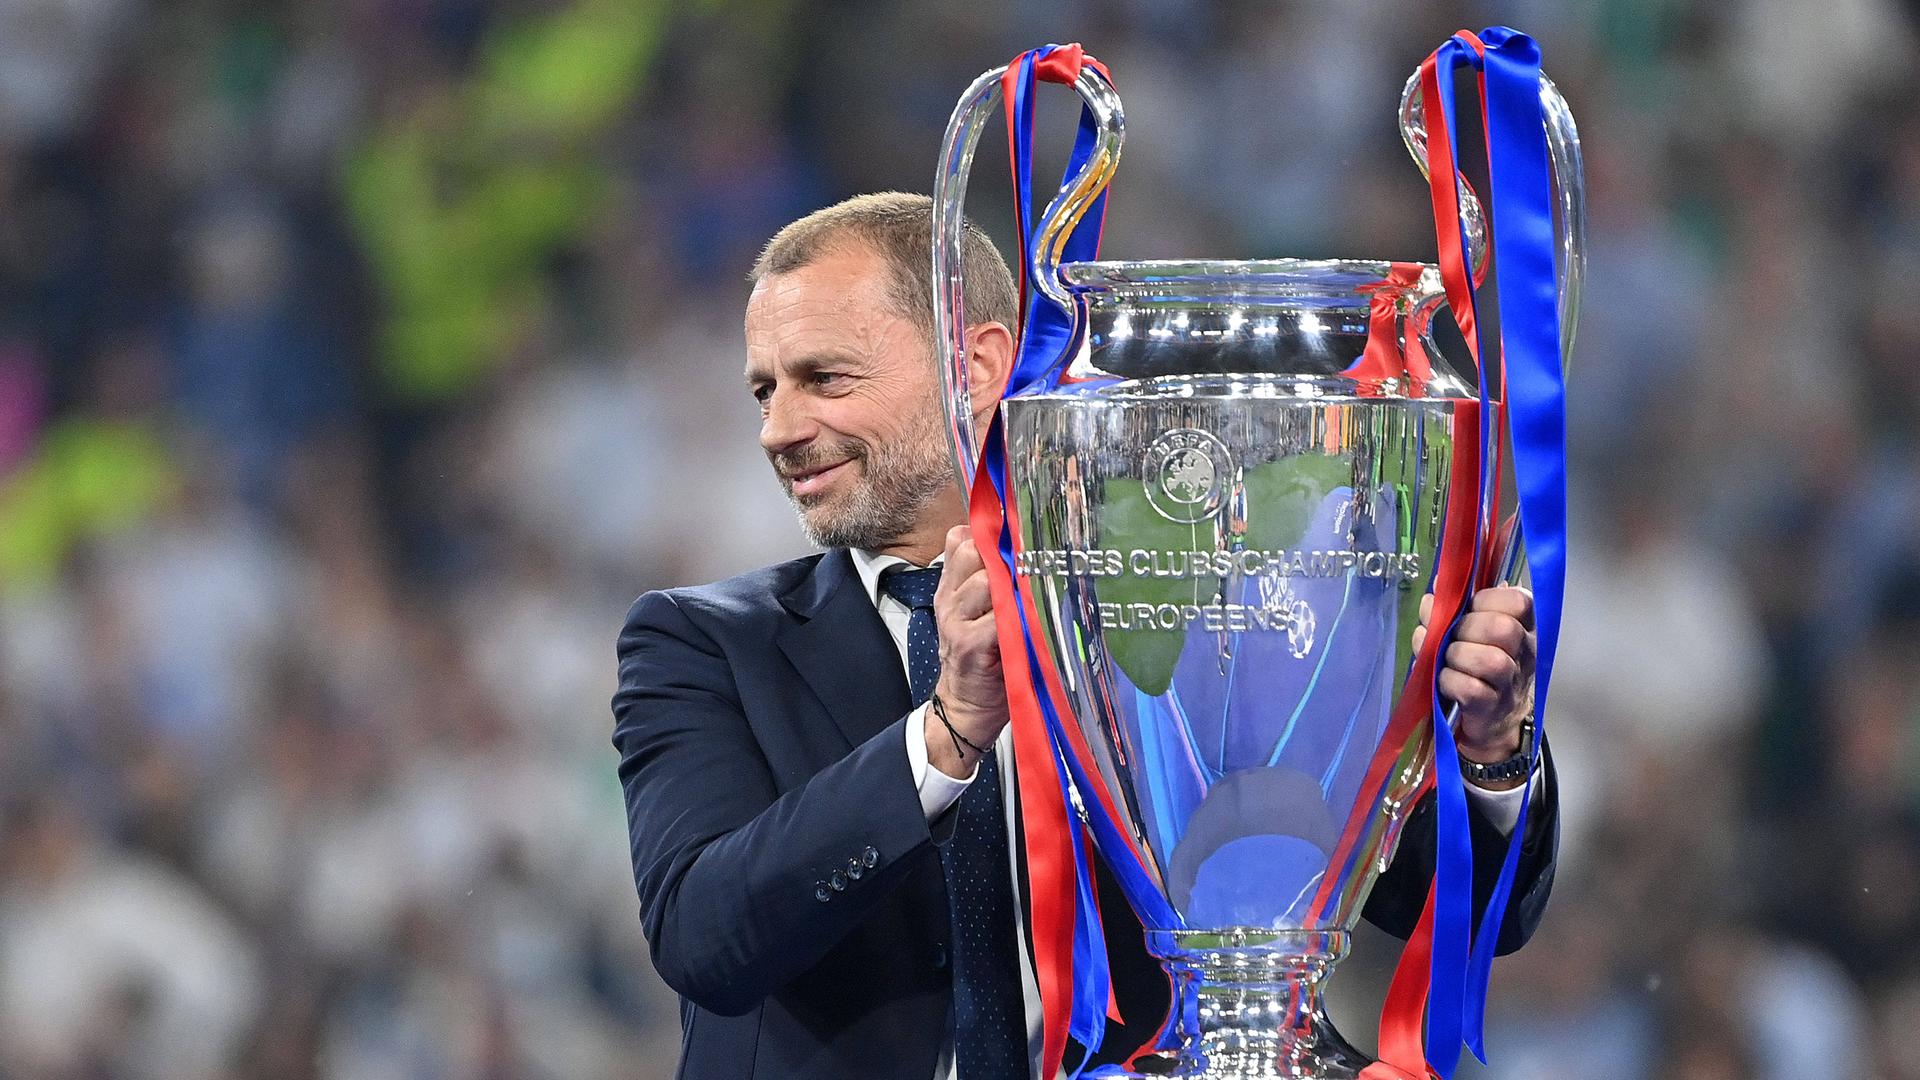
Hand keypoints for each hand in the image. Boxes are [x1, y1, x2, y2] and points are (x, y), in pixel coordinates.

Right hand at [927, 524, 1008, 778]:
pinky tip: (1027, 625)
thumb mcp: (978, 616)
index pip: (960, 538)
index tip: (1014, 540)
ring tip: (1028, 601)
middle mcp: (949, 597)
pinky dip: (1017, 617)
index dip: (988, 534)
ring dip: (1013, 587)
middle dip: (1002, 557)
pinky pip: (998, 616)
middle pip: (972, 550)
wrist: (964, 708)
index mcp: (951, 586)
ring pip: (987, 579)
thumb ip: (992, 585)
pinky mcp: (969, 643)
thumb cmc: (984, 660)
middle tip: (1024, 574)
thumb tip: (1025, 551)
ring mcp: (956, 619)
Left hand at [1411, 586, 1535, 788]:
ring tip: (1448, 660)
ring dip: (1457, 656)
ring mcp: (1511, 681)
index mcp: (1525, 625)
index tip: (1468, 609)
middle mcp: (1526, 651)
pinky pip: (1470, 688)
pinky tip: (1445, 680)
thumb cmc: (1481, 665)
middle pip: (1503, 628)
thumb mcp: (1471, 631)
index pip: (1519, 601)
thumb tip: (1432, 595)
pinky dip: (1449, 680)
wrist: (1495, 717)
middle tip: (1453, 637)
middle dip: (1467, 628)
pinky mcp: (1491, 706)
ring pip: (1490, 660)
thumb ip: (1452, 609)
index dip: (1485, 600)